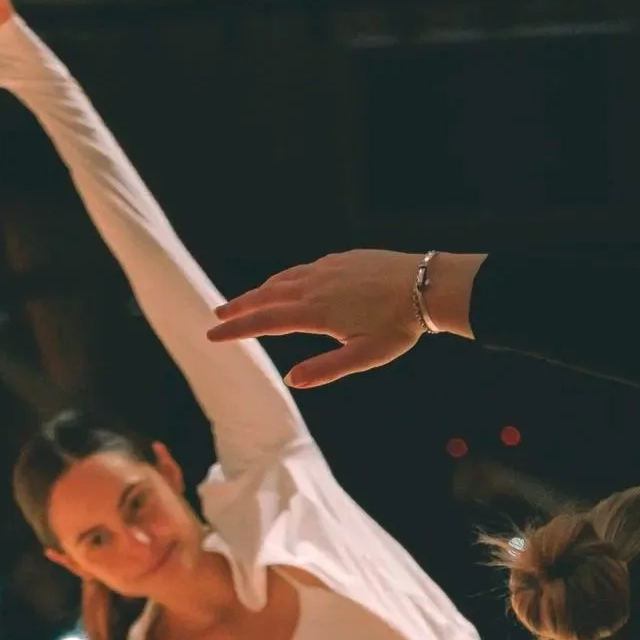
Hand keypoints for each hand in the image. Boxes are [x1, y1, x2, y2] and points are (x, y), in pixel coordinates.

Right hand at [208, 249, 479, 390]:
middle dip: (239, 307)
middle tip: (218, 315)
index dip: (236, 330)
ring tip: (245, 301)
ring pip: (283, 280)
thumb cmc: (399, 326)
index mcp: (316, 312)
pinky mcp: (340, 259)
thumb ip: (326, 368)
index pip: (265, 322)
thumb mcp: (365, 356)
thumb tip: (292, 380)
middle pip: (266, 296)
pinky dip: (284, 279)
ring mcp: (326, 269)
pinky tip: (285, 284)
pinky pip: (302, 269)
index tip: (213, 335)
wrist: (426, 284)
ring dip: (259, 291)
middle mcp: (315, 287)